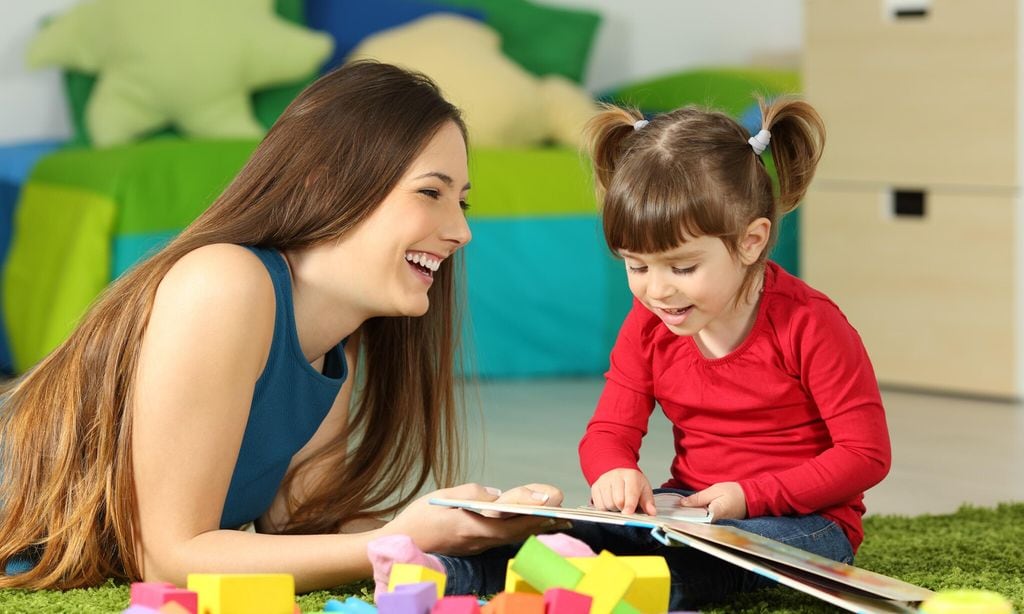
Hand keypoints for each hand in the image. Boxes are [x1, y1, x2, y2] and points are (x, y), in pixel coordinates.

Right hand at [386, 483, 569, 555]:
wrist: (402, 546)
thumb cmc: (419, 519)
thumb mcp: (442, 497)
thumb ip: (471, 493)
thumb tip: (497, 495)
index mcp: (472, 525)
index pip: (510, 517)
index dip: (532, 506)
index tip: (549, 496)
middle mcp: (480, 540)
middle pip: (518, 529)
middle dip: (543, 516)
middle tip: (564, 504)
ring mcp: (479, 546)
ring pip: (514, 535)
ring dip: (536, 525)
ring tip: (558, 515)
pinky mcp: (476, 547)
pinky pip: (505, 538)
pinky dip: (521, 529)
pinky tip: (533, 523)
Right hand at [590, 468, 656, 515]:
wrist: (619, 474)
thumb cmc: (633, 484)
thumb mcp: (644, 490)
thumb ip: (648, 502)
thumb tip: (652, 512)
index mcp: (631, 476)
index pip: (630, 493)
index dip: (629, 505)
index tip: (628, 514)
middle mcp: (615, 476)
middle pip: (617, 501)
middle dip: (623, 509)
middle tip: (627, 508)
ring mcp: (603, 481)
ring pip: (607, 504)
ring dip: (614, 510)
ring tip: (619, 504)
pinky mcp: (595, 487)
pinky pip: (598, 505)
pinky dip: (605, 509)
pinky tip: (611, 503)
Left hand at [679, 482, 746, 519]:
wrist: (751, 497)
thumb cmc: (734, 492)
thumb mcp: (715, 490)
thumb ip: (699, 497)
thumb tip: (683, 503)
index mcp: (715, 513)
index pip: (696, 520)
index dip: (684, 518)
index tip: (674, 516)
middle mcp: (717, 523)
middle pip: (698, 524)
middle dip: (687, 519)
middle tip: (675, 515)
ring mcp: (719, 526)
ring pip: (702, 524)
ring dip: (692, 519)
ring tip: (682, 514)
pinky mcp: (720, 525)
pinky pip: (707, 523)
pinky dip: (700, 519)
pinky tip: (693, 515)